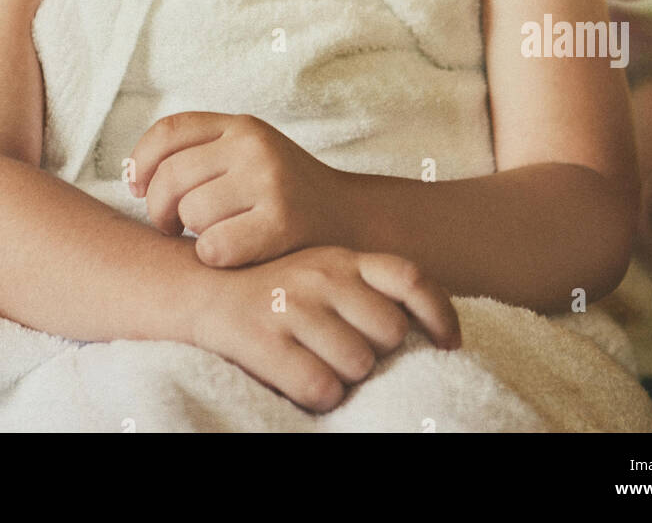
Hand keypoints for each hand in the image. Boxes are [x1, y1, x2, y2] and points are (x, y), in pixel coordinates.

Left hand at [125, 111, 348, 266]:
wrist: (352, 221)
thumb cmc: (285, 195)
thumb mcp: (250, 156)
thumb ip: (203, 154)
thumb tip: (133, 175)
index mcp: (243, 127)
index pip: (169, 131)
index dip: (140, 161)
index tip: (136, 187)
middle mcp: (255, 146)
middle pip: (170, 177)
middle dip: (158, 209)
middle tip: (170, 226)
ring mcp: (270, 182)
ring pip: (190, 213)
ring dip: (192, 234)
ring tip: (212, 235)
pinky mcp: (281, 223)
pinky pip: (213, 246)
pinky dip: (212, 258)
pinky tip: (230, 255)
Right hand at [190, 245, 461, 414]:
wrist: (201, 288)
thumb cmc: (276, 289)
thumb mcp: (322, 270)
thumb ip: (365, 286)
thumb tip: (421, 329)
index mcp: (341, 257)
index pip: (409, 276)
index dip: (440, 312)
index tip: (449, 344)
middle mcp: (321, 275)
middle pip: (388, 331)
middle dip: (377, 353)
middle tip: (347, 350)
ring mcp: (293, 305)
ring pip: (358, 363)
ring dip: (346, 377)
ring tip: (319, 363)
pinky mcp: (264, 340)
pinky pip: (321, 387)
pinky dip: (319, 395)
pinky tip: (302, 381)